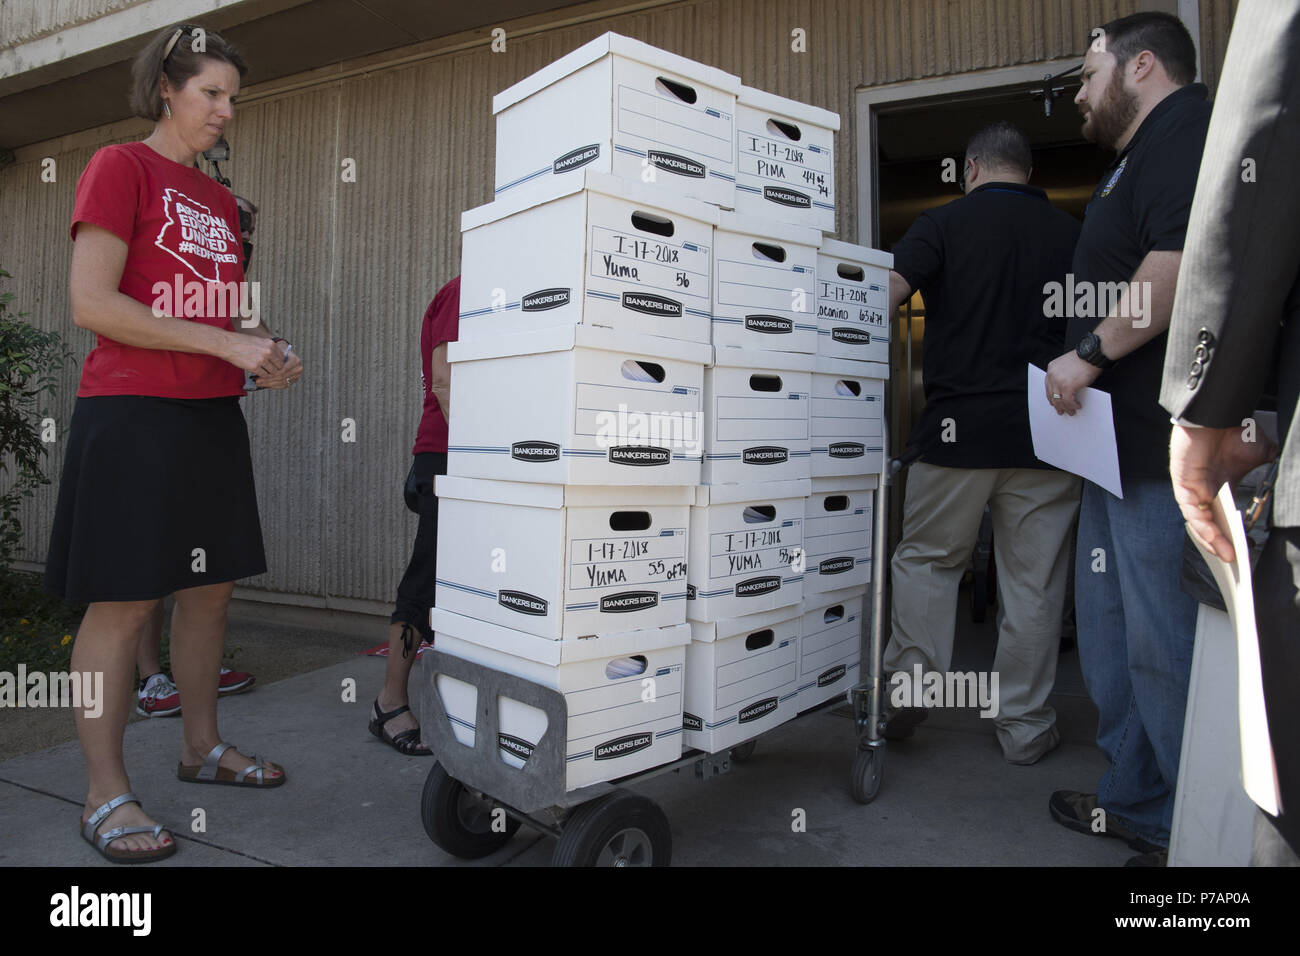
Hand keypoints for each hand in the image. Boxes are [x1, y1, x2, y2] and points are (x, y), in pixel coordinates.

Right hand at [227, 334, 282, 379]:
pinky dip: (263, 377)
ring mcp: (262, 359)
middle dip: (276, 370)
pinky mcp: (254, 367)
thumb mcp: (259, 341)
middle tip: (273, 374)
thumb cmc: (243, 343)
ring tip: (266, 376)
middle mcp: (268, 351)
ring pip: (273, 372)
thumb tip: (279, 359)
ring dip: (270, 375)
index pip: (282, 357)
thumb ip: (269, 349)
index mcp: (271, 344)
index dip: (280, 364)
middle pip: (279, 366)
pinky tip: (260, 376)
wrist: (228, 344)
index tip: (277, 367)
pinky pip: (264, 375)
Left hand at [251, 342, 303, 389]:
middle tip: (257, 380)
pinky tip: (263, 384)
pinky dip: (272, 386)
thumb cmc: (276, 351)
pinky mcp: (292, 381)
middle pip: (282, 377)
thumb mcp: (274, 351)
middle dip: (268, 379)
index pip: (282, 369)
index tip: (260, 373)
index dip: (271, 373)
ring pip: (281, 383)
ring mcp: (296, 376)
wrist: (282, 352)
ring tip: (258, 382)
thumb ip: (271, 358)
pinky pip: (282, 386)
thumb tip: (261, 365)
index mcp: (295, 361)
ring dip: (269, 384)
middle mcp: (298, 369)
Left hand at [1044, 351, 1100, 414]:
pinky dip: (1073, 406)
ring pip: (1059, 400)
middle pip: (1052, 395)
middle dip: (1057, 405)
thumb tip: (1064, 390)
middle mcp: (1052, 375)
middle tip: (1061, 411)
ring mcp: (1059, 381)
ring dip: (1066, 408)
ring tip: (1071, 412)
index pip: (1048, 387)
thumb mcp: (1067, 365)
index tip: (1054, 403)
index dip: (1051, 397)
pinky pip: (1068, 401)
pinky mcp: (1068, 386)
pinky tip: (1077, 406)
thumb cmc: (1084, 359)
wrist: (1092, 354)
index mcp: (1051, 369)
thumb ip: (1062, 375)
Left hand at [1170, 424, 1277, 563]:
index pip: (1227, 520)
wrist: (1217, 412)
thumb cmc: (1235, 430)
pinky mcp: (1183, 486)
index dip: (1236, 537)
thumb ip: (1273, 470)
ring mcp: (1194, 490)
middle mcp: (1206, 492)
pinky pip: (1192, 514)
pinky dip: (1204, 529)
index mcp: (1223, 487)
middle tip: (1238, 565)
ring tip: (1229, 559)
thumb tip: (1291, 481)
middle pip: (1212, 527)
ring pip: (1201, 525)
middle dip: (1224, 547)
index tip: (1249, 551)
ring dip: (1214, 543)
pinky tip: (1217, 542)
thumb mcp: (1262, 456)